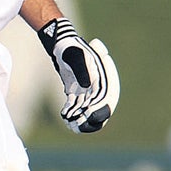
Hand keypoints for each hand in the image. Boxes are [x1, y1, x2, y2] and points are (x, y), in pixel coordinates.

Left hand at [38, 18, 119, 132]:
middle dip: (89, 120)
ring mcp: (86, 91)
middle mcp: (97, 88)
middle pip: (98, 109)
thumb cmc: (72, 49)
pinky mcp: (76, 92)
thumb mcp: (78, 57)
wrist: (63, 45)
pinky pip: (75, 106)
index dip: (100, 111)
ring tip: (70, 125)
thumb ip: (83, 70)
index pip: (106, 101)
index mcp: (103, 80)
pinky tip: (64, 117)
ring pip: (86, 110)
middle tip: (77, 125)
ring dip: (79, 119)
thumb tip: (87, 86)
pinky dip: (71, 112)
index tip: (90, 116)